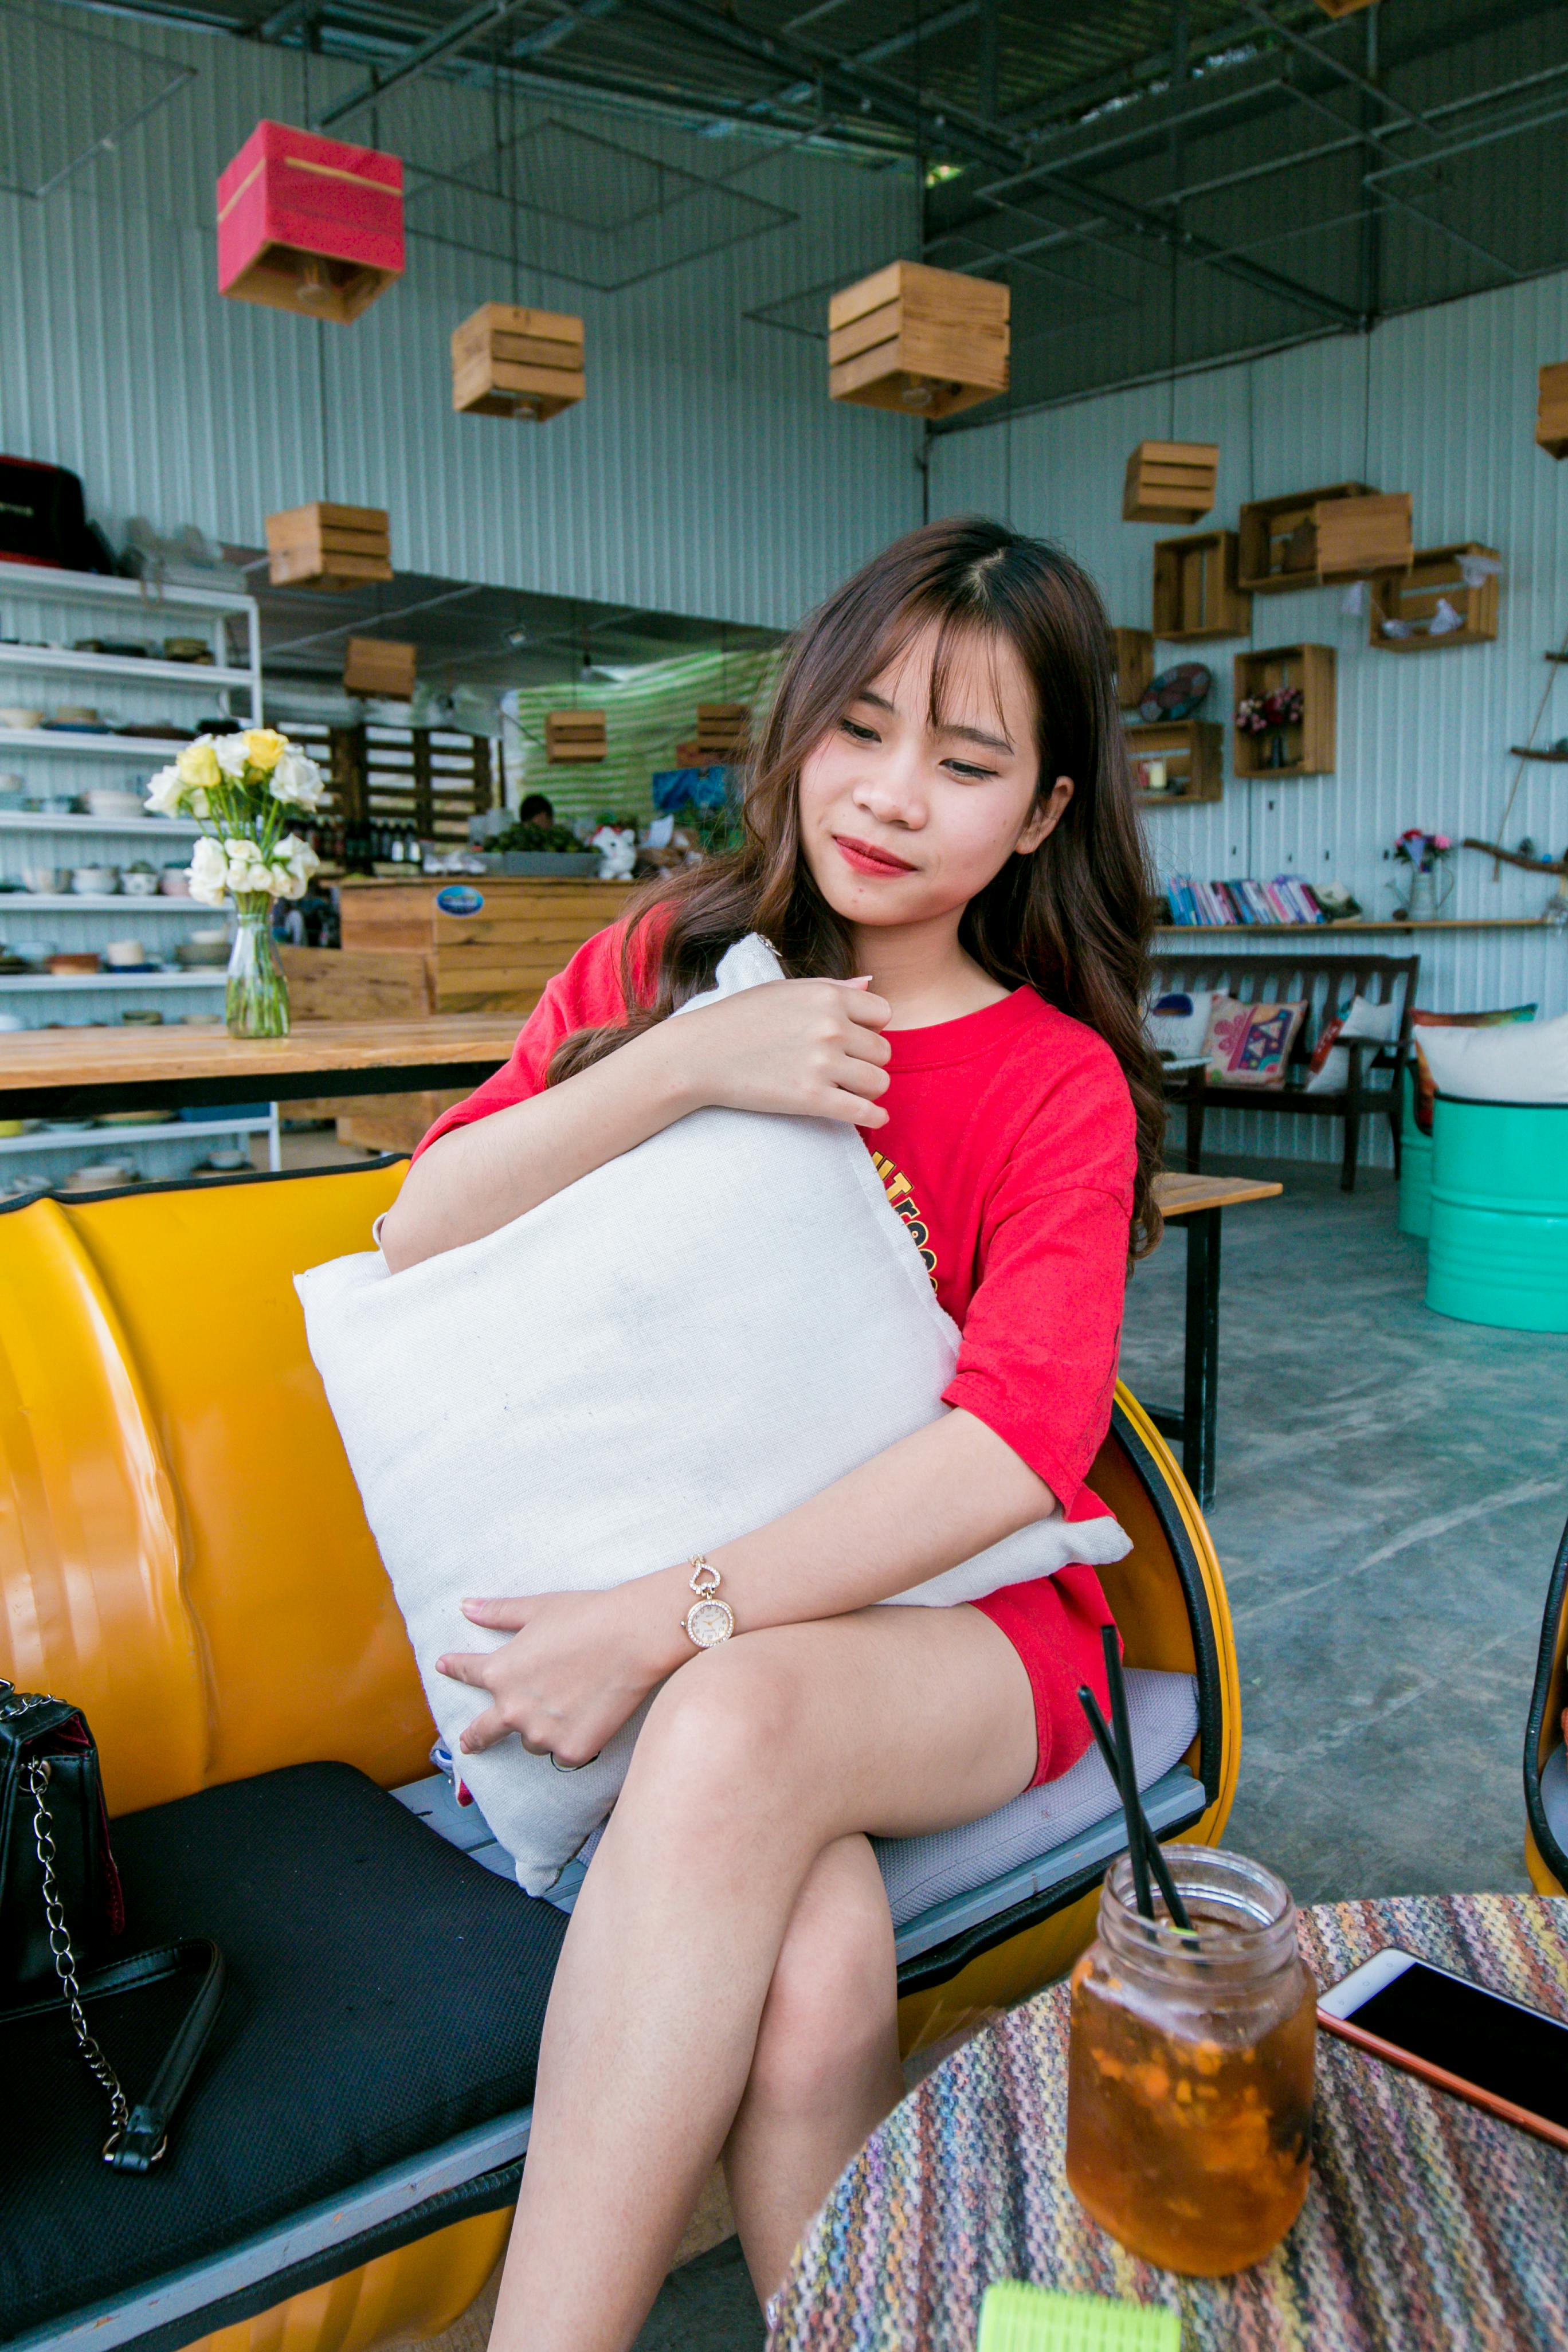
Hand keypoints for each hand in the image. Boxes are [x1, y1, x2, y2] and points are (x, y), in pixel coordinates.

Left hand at [437, 1575, 688, 1764]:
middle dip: (474, 1737)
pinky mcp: (572, 1750)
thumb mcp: (538, 1609)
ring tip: (569, 1704)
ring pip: (532, 1740)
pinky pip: (563, 1752)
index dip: (455, 1667)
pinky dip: (571, 1740)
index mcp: (500, 1673)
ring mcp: (542, 1734)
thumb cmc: (587, 1616)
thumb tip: (465, 1607)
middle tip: (469, 1743)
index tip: (444, 1666)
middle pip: (484, 1731)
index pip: (467, 1672)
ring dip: (540, 1728)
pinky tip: (589, 1719)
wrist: (634, 1638)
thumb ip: (497, 1613)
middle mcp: (514, 1709)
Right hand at [658, 976, 891, 1128]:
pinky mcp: (811, 1098)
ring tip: (848, 1089)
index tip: (852, 1039)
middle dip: (867, 1060)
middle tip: (843, 1067)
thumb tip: (869, 983)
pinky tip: (875, 1117)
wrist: (698, 1054)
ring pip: (879, 1082)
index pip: (883, 1013)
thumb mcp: (784, 990)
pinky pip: (864, 1111)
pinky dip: (875, 1117)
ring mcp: (822, 1063)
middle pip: (883, 1051)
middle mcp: (830, 1027)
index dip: (870, 1028)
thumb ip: (831, 986)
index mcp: (826, 996)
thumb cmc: (738, 1018)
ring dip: (868, 1088)